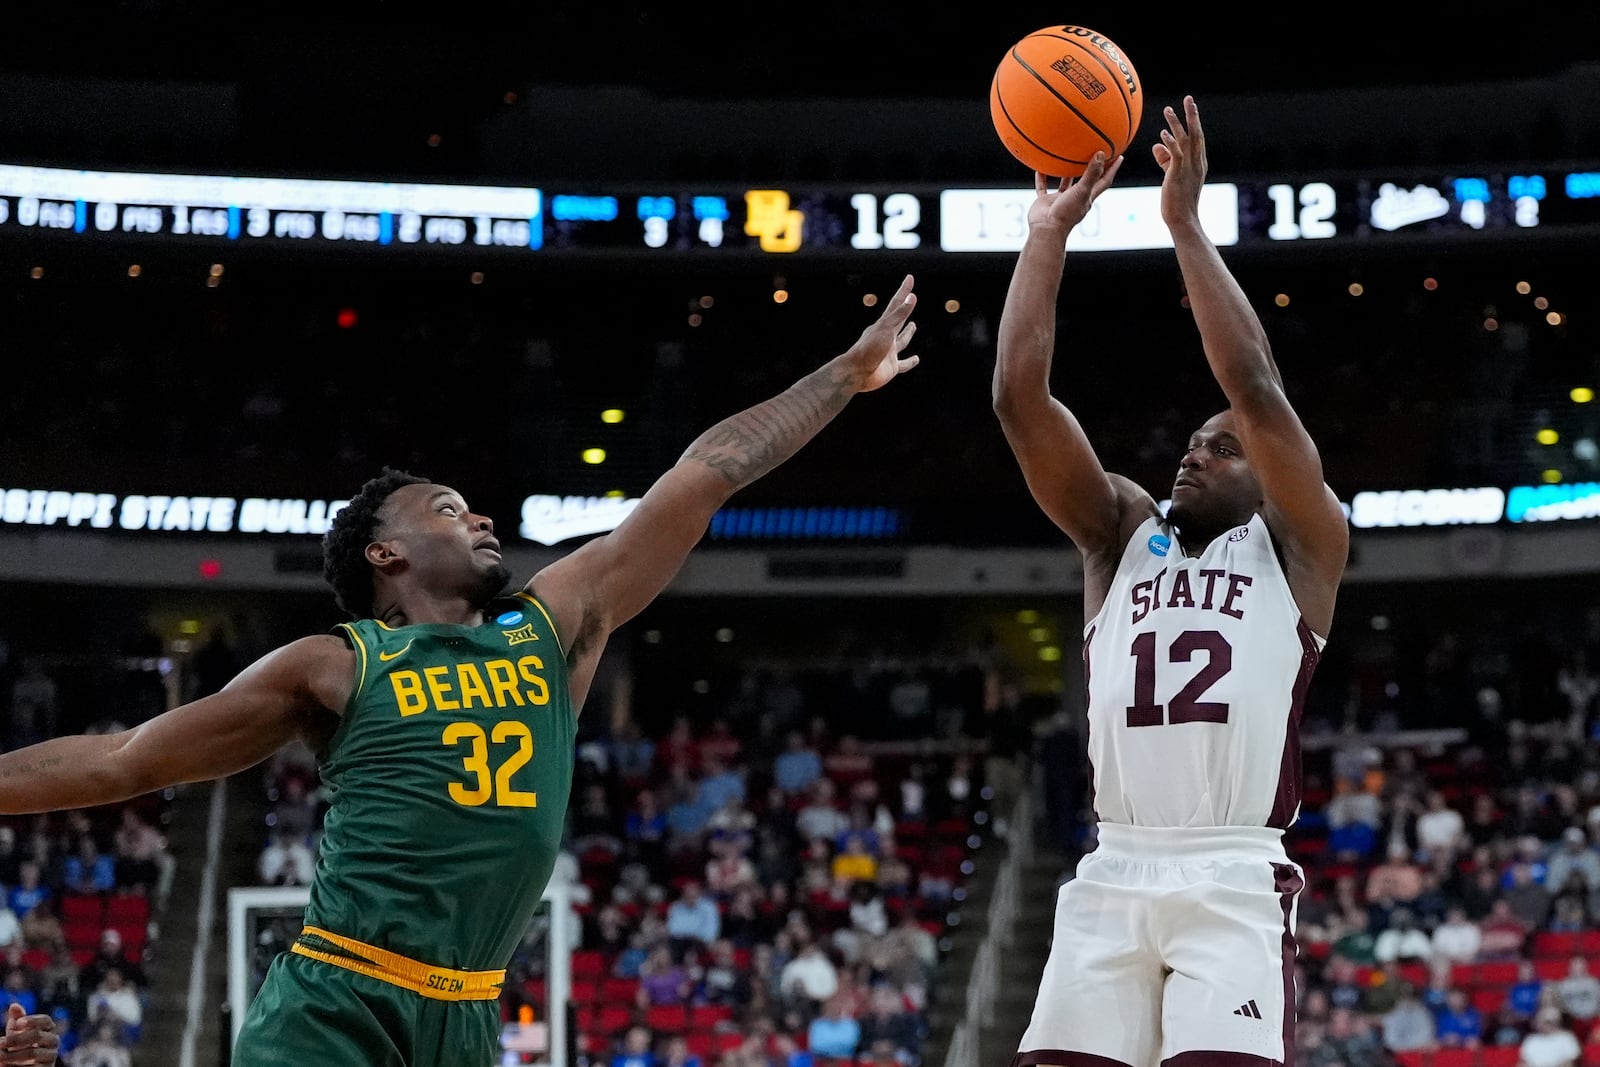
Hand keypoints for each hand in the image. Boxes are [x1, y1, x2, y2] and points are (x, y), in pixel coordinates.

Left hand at [1, 1003, 58, 1064]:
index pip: (45, 1020)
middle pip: (37, 1036)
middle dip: (16, 1039)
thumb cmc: (20, 1046)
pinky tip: (6, 1066)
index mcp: (48, 1028)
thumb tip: (14, 1006)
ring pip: (32, 1053)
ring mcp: (51, 1055)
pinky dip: (18, 1066)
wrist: (26, 1066)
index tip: (18, 1023)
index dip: (32, 1020)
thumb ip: (17, 1019)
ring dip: (12, 1055)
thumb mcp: (17, 1032)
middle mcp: (53, 1040)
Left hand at [839, 274, 918, 393]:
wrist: (855, 373)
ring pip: (902, 341)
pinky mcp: (891, 367)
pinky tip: (916, 359)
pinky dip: (911, 362)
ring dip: (908, 333)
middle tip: (911, 297)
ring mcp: (889, 352)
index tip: (910, 278)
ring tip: (913, 326)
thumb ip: (900, 314)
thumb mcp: (886, 329)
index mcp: (884, 325)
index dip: (904, 291)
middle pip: (899, 319)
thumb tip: (912, 297)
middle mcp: (887, 337)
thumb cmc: (868, 349)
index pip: (896, 304)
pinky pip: (904, 364)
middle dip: (905, 308)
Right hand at [1028, 153, 1121, 233]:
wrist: (1046, 229)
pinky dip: (1042, 178)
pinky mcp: (1046, 202)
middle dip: (1091, 168)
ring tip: (1067, 158)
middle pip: (1086, 180)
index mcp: (1088, 197)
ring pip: (1065, 183)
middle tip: (1095, 153)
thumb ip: (1091, 174)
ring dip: (1066, 172)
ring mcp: (1061, 200)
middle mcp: (1076, 198)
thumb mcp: (1082, 191)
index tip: (1119, 156)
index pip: (1104, 181)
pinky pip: (1044, 187)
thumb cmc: (1066, 213)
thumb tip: (1100, 154)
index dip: (1112, 169)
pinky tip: (1040, 168)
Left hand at [1153, 95, 1207, 227]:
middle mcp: (1197, 163)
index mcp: (1198, 163)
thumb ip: (1165, 159)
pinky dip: (1170, 143)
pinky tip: (1163, 133)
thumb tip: (1157, 143)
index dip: (1194, 122)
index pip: (1197, 138)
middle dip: (1192, 115)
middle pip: (1196, 134)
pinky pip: (1176, 155)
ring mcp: (1189, 169)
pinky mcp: (1178, 175)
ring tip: (1168, 110)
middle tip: (1188, 98)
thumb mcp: (1171, 175)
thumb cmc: (1177, 200)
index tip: (1190, 107)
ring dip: (1176, 124)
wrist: (1183, 219)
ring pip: (1185, 141)